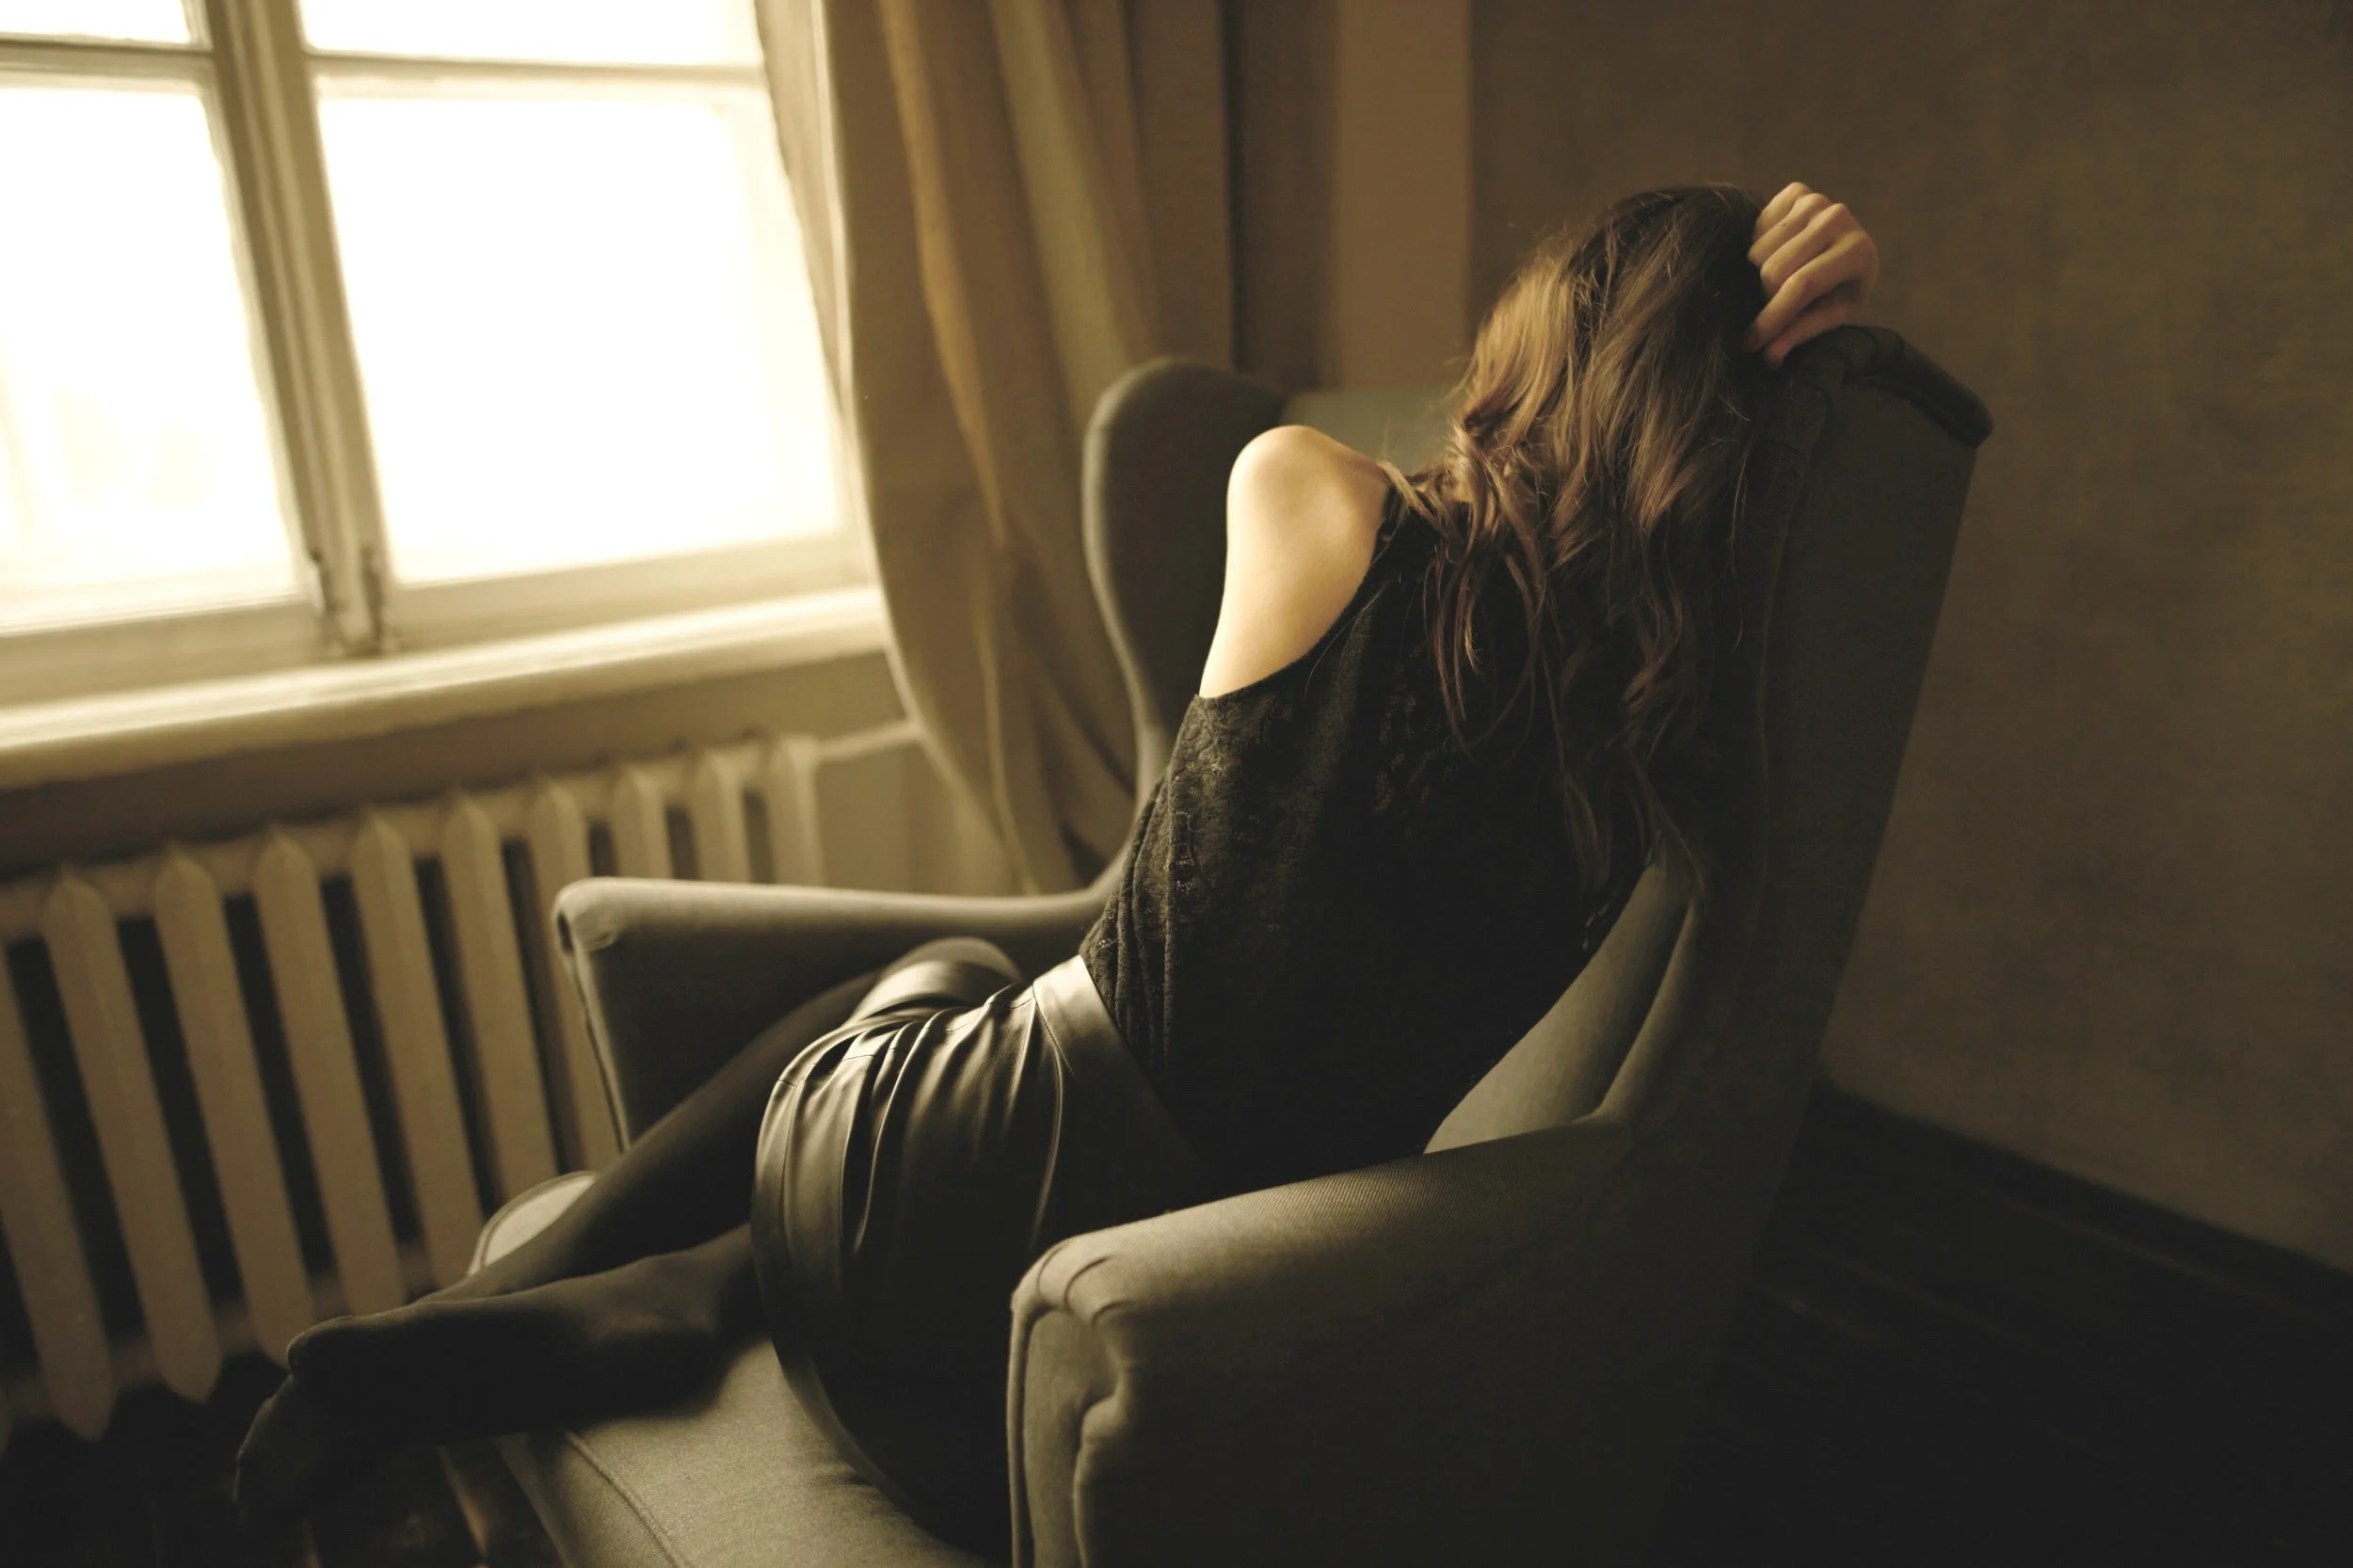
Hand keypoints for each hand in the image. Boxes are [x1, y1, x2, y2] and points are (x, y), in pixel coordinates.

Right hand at [1744, 182, 1878, 368]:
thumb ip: (1801, 333)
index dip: (1772, 317)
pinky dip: (1759, 246)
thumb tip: (1769, 357)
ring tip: (1778, 281)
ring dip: (1759, 274)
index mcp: (1856, 251)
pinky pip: (1756, 228)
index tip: (1750, 343)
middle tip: (1772, 309)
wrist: (1846, 247)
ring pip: (1757, 251)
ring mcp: (1816, 201)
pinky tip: (1779, 253)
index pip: (1801, 285)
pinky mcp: (1796, 192)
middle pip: (1773, 269)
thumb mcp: (1830, 315)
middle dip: (1765, 298)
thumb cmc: (1840, 288)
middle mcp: (1838, 217)